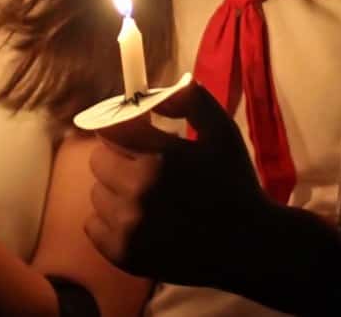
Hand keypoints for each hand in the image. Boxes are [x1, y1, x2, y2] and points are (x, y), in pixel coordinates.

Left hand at [85, 82, 272, 288]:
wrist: (248, 245)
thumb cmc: (235, 184)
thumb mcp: (223, 132)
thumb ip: (193, 102)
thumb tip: (164, 86)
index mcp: (160, 158)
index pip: (112, 129)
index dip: (121, 126)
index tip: (133, 132)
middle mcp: (138, 191)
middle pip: (99, 160)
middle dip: (117, 157)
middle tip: (142, 164)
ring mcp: (129, 226)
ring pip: (96, 193)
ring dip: (114, 189)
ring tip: (143, 194)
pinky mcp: (123, 254)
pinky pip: (92, 226)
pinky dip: (108, 220)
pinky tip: (136, 219)